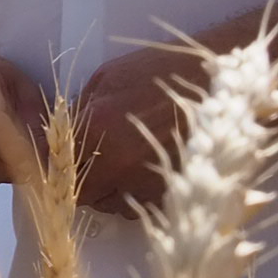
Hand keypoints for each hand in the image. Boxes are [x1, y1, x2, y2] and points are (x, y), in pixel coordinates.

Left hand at [73, 43, 213, 216]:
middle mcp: (115, 163)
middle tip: (94, 164)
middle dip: (83, 180)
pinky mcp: (169, 194)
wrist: (221, 82)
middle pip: (81, 191)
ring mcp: (143, 182)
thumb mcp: (109, 76)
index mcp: (95, 129)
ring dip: (109, 191)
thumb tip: (66, 131)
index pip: (57, 165)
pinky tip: (144, 174)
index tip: (62, 163)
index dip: (57, 166)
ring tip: (123, 167)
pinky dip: (135, 196)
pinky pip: (139, 207)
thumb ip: (80, 108)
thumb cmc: (164, 70)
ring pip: (109, 205)